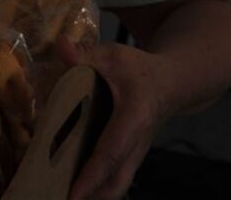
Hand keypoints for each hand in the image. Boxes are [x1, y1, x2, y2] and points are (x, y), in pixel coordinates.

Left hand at [56, 36, 169, 199]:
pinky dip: (97, 186)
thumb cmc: (138, 69)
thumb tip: (62, 46)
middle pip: (118, 180)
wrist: (170, 83)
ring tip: (60, 197)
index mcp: (134, 117)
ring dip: (94, 194)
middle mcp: (137, 141)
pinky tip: (71, 187)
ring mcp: (136, 152)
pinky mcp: (130, 155)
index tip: (74, 192)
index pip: (111, 151)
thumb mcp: (112, 54)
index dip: (92, 173)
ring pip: (118, 183)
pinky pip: (115, 177)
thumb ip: (85, 53)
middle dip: (92, 195)